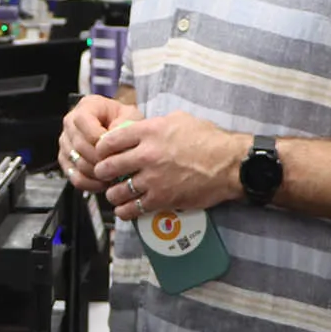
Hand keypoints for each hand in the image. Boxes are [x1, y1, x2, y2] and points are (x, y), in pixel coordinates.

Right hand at [60, 94, 141, 193]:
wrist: (122, 132)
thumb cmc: (126, 122)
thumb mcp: (131, 116)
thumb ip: (124, 125)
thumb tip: (113, 143)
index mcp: (86, 106)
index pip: (83, 122)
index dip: (99, 139)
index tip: (115, 149)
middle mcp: (71, 122)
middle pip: (79, 145)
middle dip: (101, 159)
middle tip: (118, 167)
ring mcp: (65, 142)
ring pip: (77, 163)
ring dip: (97, 173)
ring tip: (114, 175)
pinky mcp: (65, 160)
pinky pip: (74, 177)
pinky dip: (90, 184)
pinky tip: (104, 183)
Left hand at [90, 112, 244, 222]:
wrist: (229, 164)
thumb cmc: (209, 139)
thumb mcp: (179, 120)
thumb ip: (155, 125)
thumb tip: (141, 129)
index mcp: (148, 132)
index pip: (109, 141)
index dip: (101, 149)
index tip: (102, 153)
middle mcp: (146, 155)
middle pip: (107, 167)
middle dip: (103, 172)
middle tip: (106, 174)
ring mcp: (152, 179)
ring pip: (116, 192)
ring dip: (113, 194)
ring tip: (116, 194)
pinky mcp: (161, 199)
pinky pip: (132, 209)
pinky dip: (125, 211)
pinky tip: (125, 209)